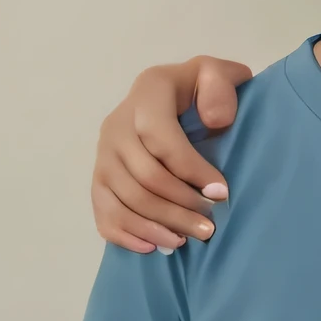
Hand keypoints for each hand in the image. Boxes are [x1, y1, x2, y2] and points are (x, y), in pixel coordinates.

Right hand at [93, 58, 249, 252]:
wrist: (169, 96)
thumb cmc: (200, 90)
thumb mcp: (217, 75)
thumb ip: (221, 87)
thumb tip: (213, 121)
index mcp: (146, 95)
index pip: (161, 139)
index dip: (192, 170)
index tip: (222, 193)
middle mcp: (116, 126)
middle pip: (144, 178)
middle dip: (180, 208)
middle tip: (210, 226)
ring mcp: (102, 155)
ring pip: (124, 201)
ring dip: (158, 227)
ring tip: (188, 240)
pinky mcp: (98, 179)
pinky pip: (103, 214)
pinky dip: (127, 235)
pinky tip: (154, 246)